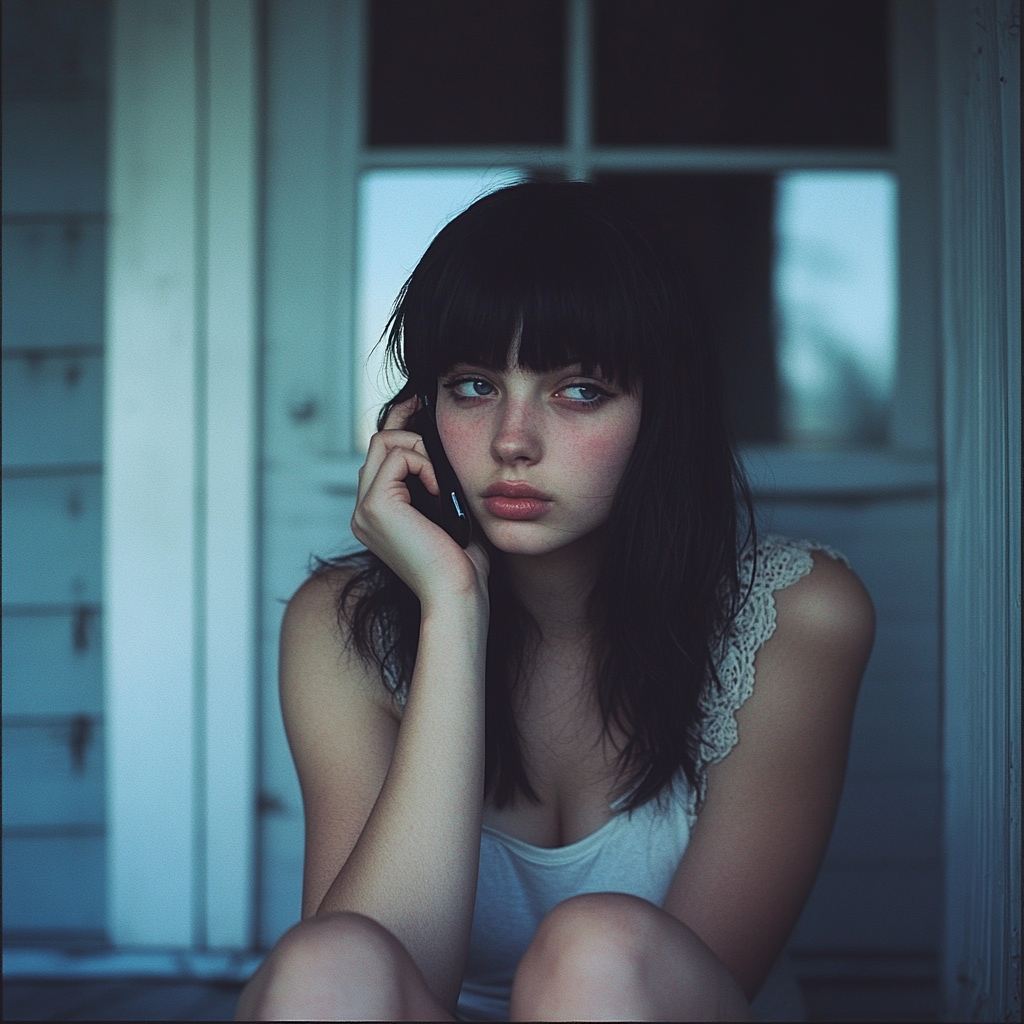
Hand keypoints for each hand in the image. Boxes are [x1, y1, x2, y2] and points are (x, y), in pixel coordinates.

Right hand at [351, 396, 489, 610]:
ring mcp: (364, 509)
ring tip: (442, 481)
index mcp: (377, 514)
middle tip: (440, 439)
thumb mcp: (450, 512)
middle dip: (411, 431)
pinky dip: (425, 463)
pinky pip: (398, 457)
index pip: (381, 456)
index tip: (423, 406)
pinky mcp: (376, 506)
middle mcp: (363, 511)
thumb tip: (442, 445)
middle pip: (378, 442)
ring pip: (384, 442)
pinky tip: (438, 488)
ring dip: (422, 450)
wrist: (458, 594)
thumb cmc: (462, 562)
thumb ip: (438, 483)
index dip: (401, 426)